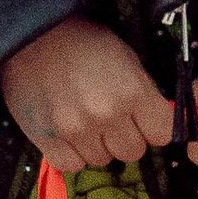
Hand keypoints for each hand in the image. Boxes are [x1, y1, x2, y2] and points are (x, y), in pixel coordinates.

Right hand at [0, 18, 172, 170]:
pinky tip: (67, 134)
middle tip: (110, 119)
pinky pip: (71, 165)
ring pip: (102, 160)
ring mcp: (76, 130)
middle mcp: (107, 114)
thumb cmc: (85, 42)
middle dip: (125, 137)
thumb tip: (158, 123)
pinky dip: (71, 154)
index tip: (143, 120)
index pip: (162, 134)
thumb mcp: (127, 58)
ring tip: (83, 119)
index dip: (154, 127)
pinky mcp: (47, 139)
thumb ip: (144, 94)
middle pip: (133, 152)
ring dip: (96, 145)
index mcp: (133, 92)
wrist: (35, 33)